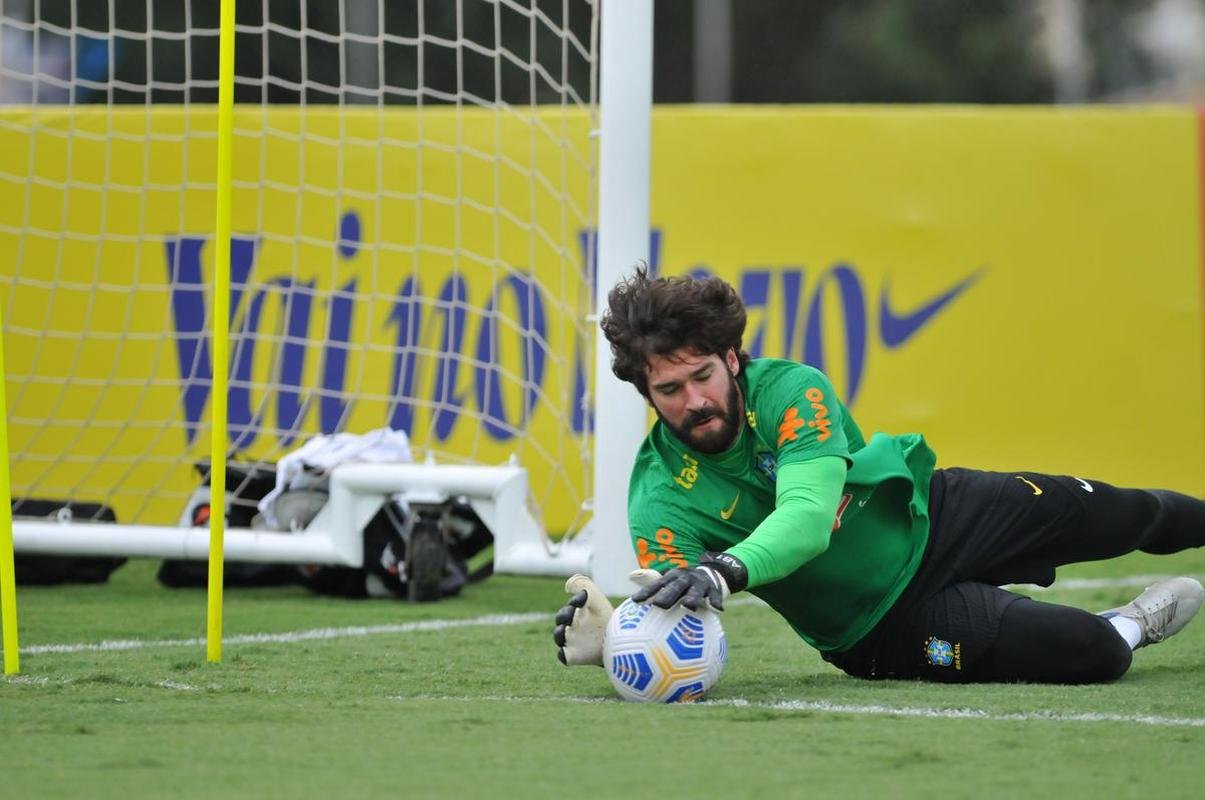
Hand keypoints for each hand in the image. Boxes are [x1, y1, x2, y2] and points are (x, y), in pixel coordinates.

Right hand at [553, 574, 613, 665]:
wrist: (621, 642)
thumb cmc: (608, 619)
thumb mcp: (598, 599)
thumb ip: (585, 586)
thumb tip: (569, 585)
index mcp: (577, 614)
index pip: (570, 607)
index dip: (574, 602)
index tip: (583, 598)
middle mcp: (572, 627)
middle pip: (560, 619)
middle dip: (564, 614)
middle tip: (572, 612)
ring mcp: (572, 641)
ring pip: (558, 636)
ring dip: (559, 632)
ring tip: (564, 629)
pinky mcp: (574, 656)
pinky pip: (563, 656)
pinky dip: (562, 654)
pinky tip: (564, 650)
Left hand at [628, 552, 747, 611]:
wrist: (708, 574)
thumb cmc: (681, 583)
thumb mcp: (668, 581)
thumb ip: (650, 580)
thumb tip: (630, 575)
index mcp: (671, 577)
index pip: (656, 584)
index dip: (646, 592)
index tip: (635, 601)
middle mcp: (684, 578)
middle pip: (675, 586)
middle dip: (667, 595)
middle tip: (659, 605)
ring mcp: (699, 583)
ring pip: (695, 591)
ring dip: (692, 598)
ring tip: (688, 606)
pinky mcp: (713, 588)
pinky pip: (715, 595)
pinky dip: (715, 602)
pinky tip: (717, 609)